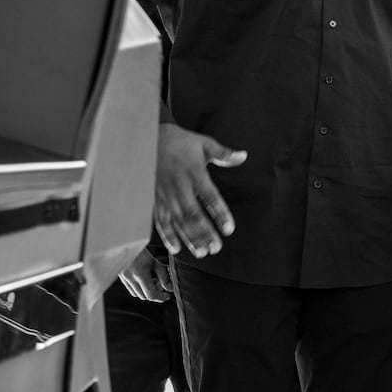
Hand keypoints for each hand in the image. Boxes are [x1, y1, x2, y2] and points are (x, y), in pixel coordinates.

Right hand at [119, 247, 172, 301]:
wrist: (127, 239)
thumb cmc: (145, 247)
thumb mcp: (157, 260)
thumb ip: (164, 276)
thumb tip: (170, 288)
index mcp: (140, 274)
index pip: (151, 295)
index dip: (161, 298)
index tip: (167, 295)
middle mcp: (130, 278)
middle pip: (143, 296)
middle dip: (154, 294)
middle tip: (162, 287)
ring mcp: (123, 277)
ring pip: (136, 293)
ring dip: (146, 292)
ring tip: (154, 281)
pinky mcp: (120, 275)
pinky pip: (130, 287)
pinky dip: (139, 287)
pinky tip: (145, 278)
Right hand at [154, 122, 245, 257]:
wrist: (147, 139)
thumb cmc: (180, 142)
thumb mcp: (204, 144)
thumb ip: (223, 154)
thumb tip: (243, 156)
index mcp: (194, 173)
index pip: (210, 197)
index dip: (220, 214)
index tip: (229, 229)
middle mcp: (179, 186)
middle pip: (193, 214)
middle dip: (205, 233)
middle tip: (216, 248)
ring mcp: (164, 195)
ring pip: (178, 221)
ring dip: (189, 238)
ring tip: (202, 252)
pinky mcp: (154, 199)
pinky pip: (160, 220)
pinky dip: (167, 235)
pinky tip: (176, 249)